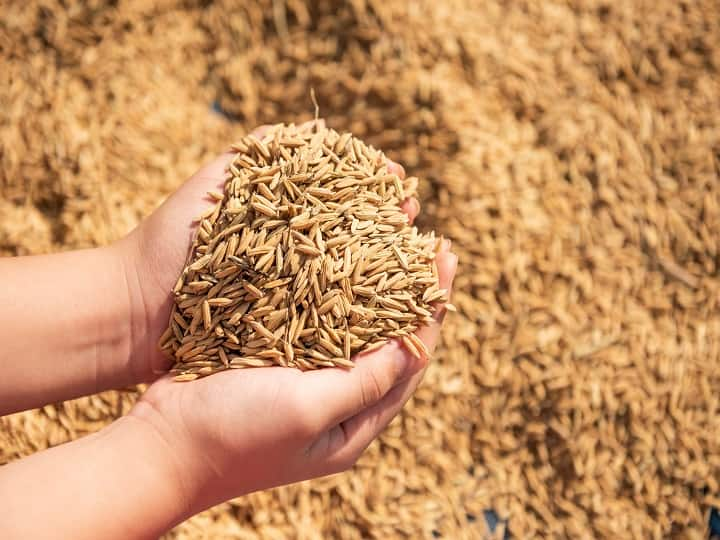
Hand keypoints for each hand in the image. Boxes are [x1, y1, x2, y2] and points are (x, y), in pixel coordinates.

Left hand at [116, 121, 420, 382]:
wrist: (133, 311)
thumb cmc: (170, 244)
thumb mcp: (214, 185)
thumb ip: (257, 155)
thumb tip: (319, 131)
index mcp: (280, 218)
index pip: (338, 197)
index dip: (371, 188)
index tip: (397, 181)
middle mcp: (290, 254)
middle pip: (351, 234)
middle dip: (385, 223)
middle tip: (414, 217)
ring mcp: (289, 293)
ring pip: (346, 277)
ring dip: (381, 266)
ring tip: (413, 256)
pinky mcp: (283, 331)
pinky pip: (328, 319)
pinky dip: (358, 311)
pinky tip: (386, 304)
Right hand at [129, 240, 455, 518]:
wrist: (160, 444)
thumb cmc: (234, 435)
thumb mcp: (308, 411)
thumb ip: (364, 383)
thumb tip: (414, 348)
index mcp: (354, 425)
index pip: (411, 362)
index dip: (431, 312)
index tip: (444, 262)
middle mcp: (337, 404)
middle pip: (389, 342)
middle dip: (411, 296)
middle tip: (429, 247)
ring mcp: (306, 382)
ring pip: (355, 328)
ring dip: (375, 288)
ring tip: (391, 244)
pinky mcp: (276, 362)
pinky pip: (316, 323)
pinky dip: (332, 292)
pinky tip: (337, 260)